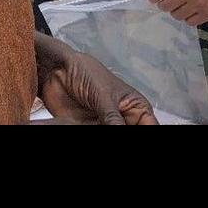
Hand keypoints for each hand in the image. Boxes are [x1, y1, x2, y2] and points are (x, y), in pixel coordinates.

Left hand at [34, 32, 156, 124]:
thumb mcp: (104, 96)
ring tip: (96, 123)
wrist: (57, 71)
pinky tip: (89, 125)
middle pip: (133, 133)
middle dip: (125, 133)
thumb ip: (114, 119)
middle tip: (111, 126)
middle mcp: (124, 118)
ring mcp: (106, 124)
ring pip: (115, 136)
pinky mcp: (89, 127)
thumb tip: (121, 130)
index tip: (134, 128)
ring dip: (105, 132)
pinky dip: (93, 133)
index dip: (146, 130)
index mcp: (136, 107)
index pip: (150, 126)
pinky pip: (95, 135)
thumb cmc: (86, 72)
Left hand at [145, 0, 207, 26]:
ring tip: (181, 6)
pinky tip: (191, 12)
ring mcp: (197, 4)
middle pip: (166, 6)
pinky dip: (188, 18)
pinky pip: (189, 22)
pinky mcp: (206, 14)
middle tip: (169, 2)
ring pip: (176, 15)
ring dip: (176, 12)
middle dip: (165, 5)